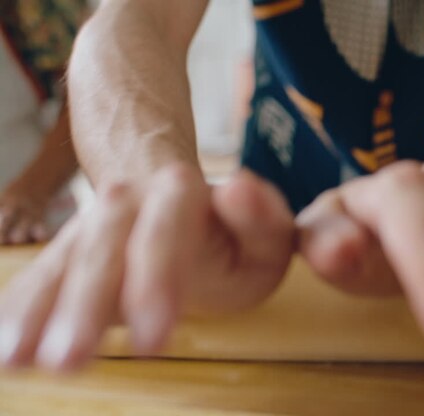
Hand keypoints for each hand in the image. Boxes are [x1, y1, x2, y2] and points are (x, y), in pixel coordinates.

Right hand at [0, 164, 293, 371]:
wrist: (180, 205)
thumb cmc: (232, 236)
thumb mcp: (265, 231)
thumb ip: (261, 217)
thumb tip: (238, 187)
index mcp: (180, 192)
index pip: (164, 232)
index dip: (155, 281)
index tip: (154, 339)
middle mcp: (125, 202)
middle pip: (101, 248)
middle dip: (83, 306)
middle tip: (68, 361)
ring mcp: (90, 226)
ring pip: (62, 264)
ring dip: (38, 311)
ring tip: (15, 358)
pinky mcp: (68, 254)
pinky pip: (38, 279)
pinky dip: (19, 311)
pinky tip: (4, 349)